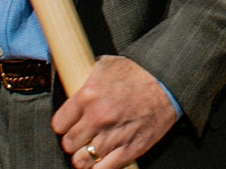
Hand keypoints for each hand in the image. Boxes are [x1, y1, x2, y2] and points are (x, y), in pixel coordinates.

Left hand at [52, 55, 177, 167]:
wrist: (166, 81)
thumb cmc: (138, 73)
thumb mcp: (105, 66)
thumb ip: (85, 80)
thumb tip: (71, 87)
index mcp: (88, 95)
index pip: (59, 124)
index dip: (63, 125)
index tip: (68, 125)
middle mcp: (98, 117)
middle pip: (69, 144)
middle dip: (73, 141)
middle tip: (81, 136)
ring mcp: (113, 135)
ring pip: (82, 160)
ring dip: (85, 156)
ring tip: (90, 149)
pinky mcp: (129, 149)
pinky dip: (98, 167)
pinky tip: (100, 160)